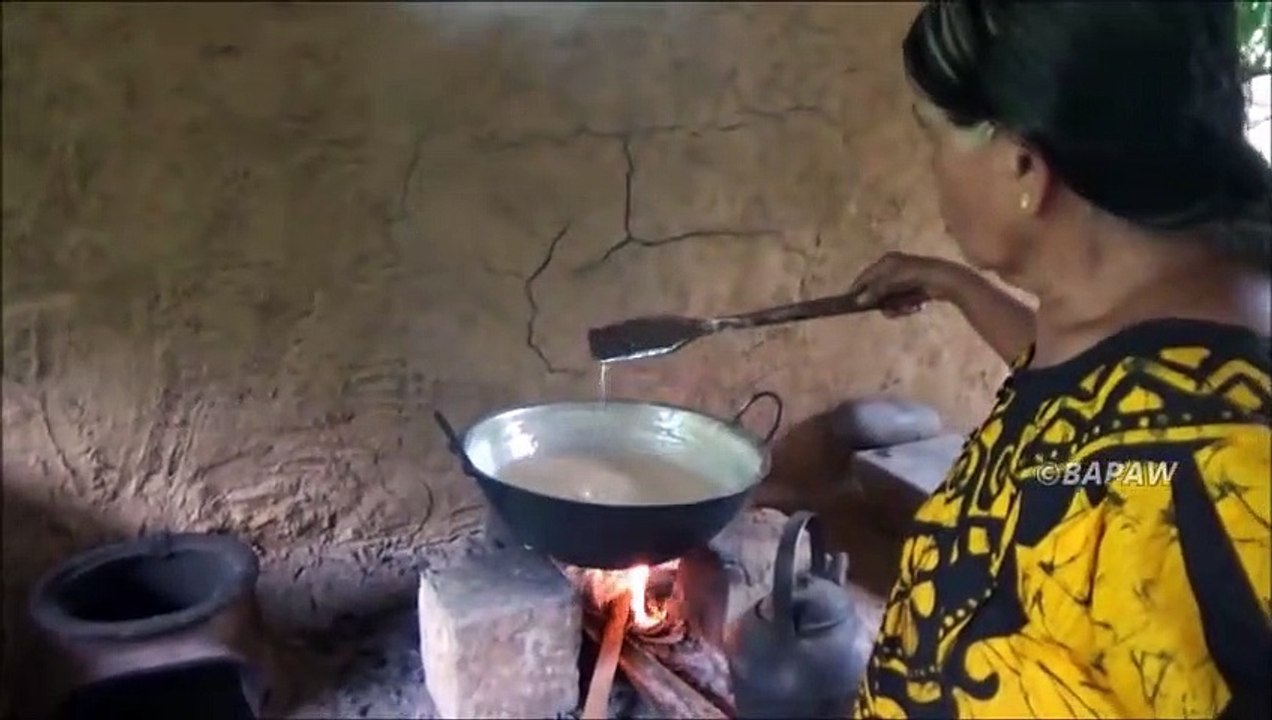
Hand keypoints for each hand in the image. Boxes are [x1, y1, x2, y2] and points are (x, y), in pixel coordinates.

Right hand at [847, 252, 968, 317]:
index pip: (865, 276)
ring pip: (890, 299)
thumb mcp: (890, 283)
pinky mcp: (914, 290)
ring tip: (905, 307)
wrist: (943, 280)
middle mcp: (894, 268)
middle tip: (887, 309)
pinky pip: (902, 302)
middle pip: (878, 290)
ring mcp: (904, 280)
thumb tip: (858, 302)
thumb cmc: (913, 276)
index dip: (858, 288)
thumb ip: (874, 291)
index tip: (850, 301)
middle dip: (882, 301)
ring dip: (896, 306)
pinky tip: (914, 307)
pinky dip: (905, 306)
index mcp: (886, 261)